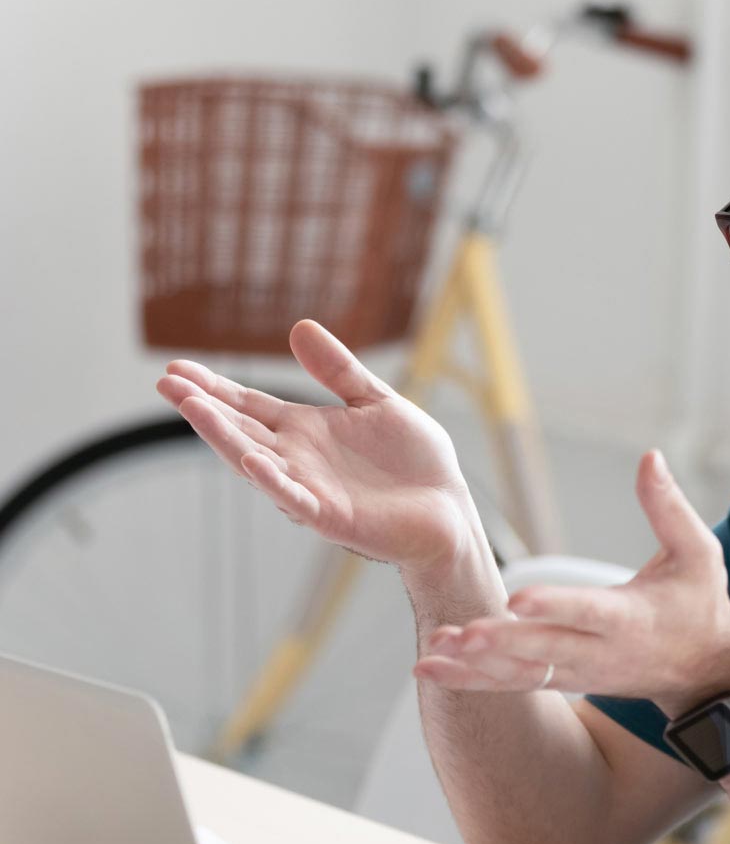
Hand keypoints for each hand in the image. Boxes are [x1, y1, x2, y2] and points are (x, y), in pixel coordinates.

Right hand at [155, 319, 481, 575]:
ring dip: (224, 438)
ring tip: (192, 409)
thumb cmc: (415, 462)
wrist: (449, 510)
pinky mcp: (332, 516)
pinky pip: (295, 498)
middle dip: (204, 408)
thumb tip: (300, 326)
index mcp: (307, 431)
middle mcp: (298, 460)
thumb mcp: (376, 402)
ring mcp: (311, 489)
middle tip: (167, 383)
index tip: (176, 369)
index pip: (249, 406)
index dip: (214, 388)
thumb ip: (339, 371)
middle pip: (241, 430)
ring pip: (257, 462)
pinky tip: (250, 460)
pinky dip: (273, 480)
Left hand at [413, 449, 729, 717]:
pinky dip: (471, 679)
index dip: (554, 605)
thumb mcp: (699, 554)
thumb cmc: (699, 603)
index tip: (517, 598)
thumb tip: (649, 456)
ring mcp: (580, 673)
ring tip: (432, 652)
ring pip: (523, 674)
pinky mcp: (564, 681)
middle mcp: (601, 651)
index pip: (588, 611)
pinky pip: (514, 684)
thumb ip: (668, 507)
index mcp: (631, 617)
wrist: (705, 672)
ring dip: (476, 666)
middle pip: (546, 650)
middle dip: (503, 643)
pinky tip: (430, 666)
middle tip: (463, 632)